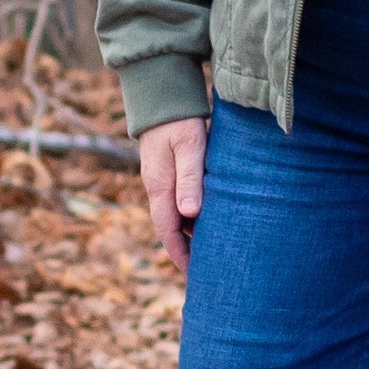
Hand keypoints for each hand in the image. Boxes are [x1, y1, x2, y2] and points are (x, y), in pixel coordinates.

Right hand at [139, 116, 207, 270]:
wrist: (160, 94)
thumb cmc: (180, 120)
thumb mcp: (189, 147)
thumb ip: (190, 180)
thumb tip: (189, 215)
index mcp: (160, 187)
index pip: (167, 231)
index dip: (180, 254)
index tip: (195, 274)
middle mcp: (157, 187)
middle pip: (169, 228)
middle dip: (185, 250)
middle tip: (207, 270)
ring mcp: (160, 179)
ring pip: (174, 215)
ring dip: (189, 233)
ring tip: (211, 249)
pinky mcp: (167, 170)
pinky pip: (177, 202)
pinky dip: (190, 216)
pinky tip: (207, 218)